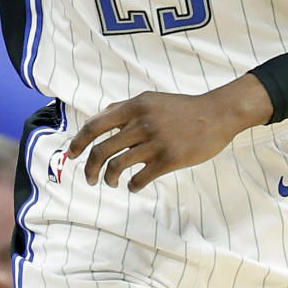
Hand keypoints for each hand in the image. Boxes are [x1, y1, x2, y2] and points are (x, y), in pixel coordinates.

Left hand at [67, 75, 272, 192]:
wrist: (215, 114)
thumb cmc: (181, 108)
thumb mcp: (150, 100)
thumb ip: (124, 109)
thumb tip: (98, 120)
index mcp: (133, 107)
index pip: (94, 125)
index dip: (79, 142)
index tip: (72, 154)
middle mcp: (140, 123)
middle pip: (101, 150)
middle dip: (89, 168)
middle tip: (90, 179)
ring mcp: (154, 142)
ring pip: (117, 167)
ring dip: (109, 179)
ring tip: (111, 182)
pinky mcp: (168, 160)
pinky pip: (140, 179)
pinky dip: (133, 186)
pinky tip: (134, 186)